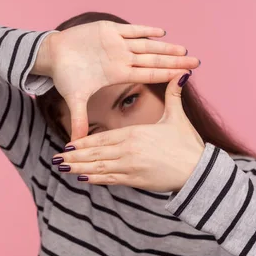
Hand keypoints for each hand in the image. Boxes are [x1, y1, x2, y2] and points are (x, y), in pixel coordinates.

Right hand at [45, 21, 199, 140]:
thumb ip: (79, 120)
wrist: (52, 55)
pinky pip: (131, 30)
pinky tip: (161, 32)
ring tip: (183, 50)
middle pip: (153, 60)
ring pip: (146, 45)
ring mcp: (117, 44)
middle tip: (197, 61)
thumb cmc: (66, 76)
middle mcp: (122, 59)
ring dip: (164, 47)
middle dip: (174, 61)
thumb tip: (75, 144)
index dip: (167, 75)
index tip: (185, 76)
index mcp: (119, 74)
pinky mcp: (108, 30)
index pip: (148, 75)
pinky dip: (145, 30)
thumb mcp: (75, 99)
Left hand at [50, 72, 205, 191]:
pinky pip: (111, 180)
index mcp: (135, 134)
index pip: (103, 138)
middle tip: (57, 158)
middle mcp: (128, 151)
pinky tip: (83, 178)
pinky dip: (96, 179)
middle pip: (96, 153)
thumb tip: (181, 75)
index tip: (69, 144)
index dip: (84, 142)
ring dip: (80, 169)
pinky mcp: (136, 181)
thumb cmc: (188, 145)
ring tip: (63, 169)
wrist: (198, 171)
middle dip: (75, 157)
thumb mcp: (178, 118)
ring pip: (99, 168)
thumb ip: (173, 96)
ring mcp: (130, 167)